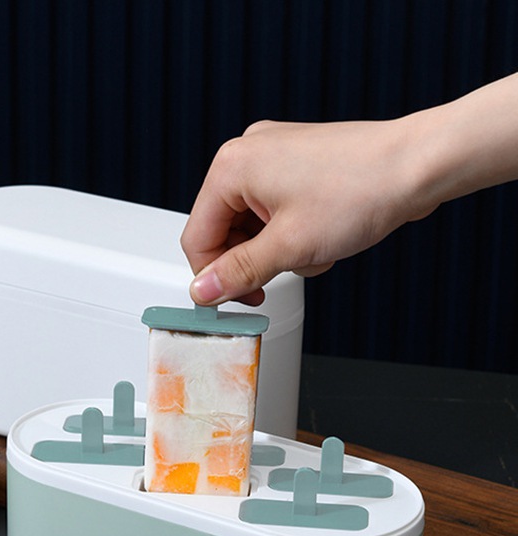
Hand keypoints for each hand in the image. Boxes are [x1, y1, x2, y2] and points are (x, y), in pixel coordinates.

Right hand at [181, 117, 435, 304]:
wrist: (419, 165)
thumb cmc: (362, 189)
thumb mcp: (289, 246)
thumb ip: (238, 272)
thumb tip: (203, 291)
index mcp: (231, 167)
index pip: (197, 237)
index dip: (213, 277)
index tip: (232, 300)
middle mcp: (248, 154)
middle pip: (223, 231)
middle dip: (252, 261)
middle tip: (274, 281)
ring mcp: (273, 156)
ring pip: (252, 226)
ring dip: (277, 250)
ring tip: (312, 251)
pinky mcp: (296, 164)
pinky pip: (275, 212)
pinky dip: (293, 233)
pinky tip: (322, 236)